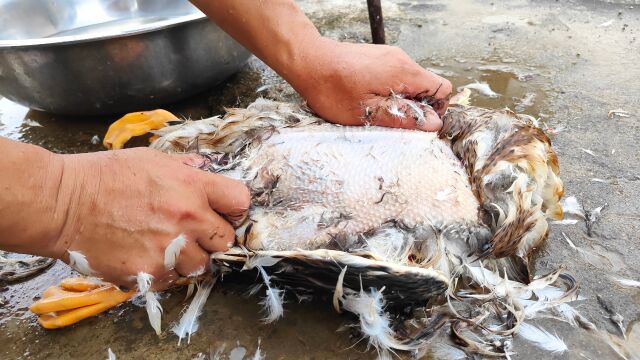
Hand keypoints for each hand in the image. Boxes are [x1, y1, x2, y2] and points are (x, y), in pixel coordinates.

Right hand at [47, 148, 249, 289]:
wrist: (63, 204)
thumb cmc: (103, 177)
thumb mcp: (151, 159)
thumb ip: (185, 168)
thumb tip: (205, 169)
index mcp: (191, 186)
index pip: (240, 201)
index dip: (234, 208)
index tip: (224, 212)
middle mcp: (187, 218)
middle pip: (226, 240)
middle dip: (213, 237)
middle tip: (192, 233)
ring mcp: (169, 248)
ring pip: (201, 265)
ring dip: (188, 258)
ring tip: (165, 245)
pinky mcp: (150, 272)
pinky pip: (171, 279)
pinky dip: (163, 272)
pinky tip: (145, 255)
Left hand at [289, 38, 451, 130]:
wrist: (308, 61)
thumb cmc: (332, 88)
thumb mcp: (368, 113)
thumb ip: (403, 118)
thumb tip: (432, 124)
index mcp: (404, 72)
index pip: (442, 89)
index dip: (435, 109)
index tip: (415, 121)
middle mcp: (401, 59)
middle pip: (427, 85)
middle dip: (415, 106)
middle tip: (390, 118)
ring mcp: (389, 56)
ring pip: (410, 82)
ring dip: (399, 98)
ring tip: (375, 108)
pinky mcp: (378, 57)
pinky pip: (395, 76)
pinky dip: (388, 89)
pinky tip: (367, 97)